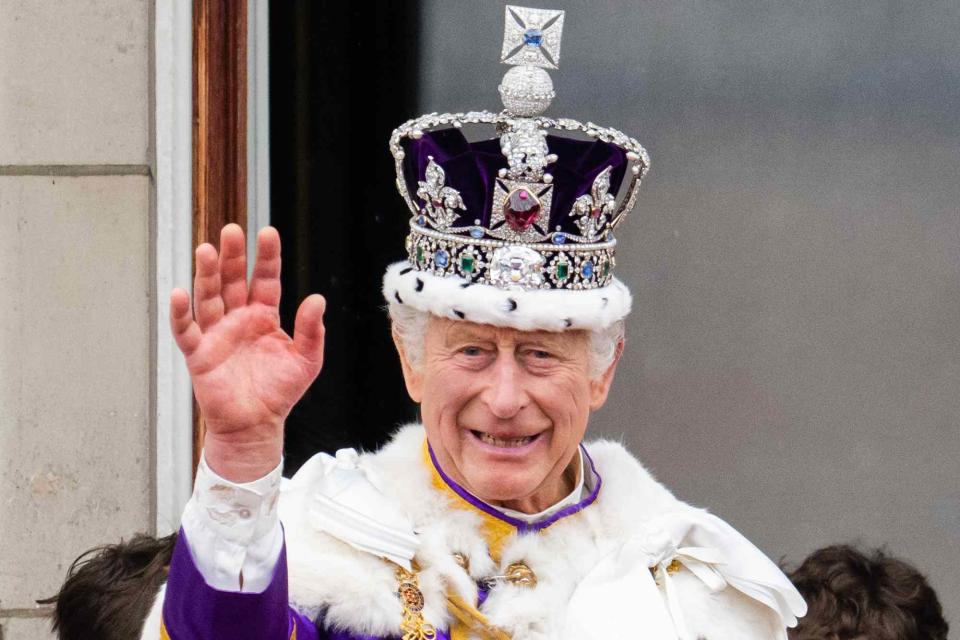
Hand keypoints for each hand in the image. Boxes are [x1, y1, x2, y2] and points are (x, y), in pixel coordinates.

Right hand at [169, 224, 325, 480]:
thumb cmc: (280, 392)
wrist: (256, 426)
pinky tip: (179, 293)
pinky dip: (181, 313)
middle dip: (233, 256)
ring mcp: (217, 333)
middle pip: (233, 280)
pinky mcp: (198, 353)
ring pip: (208, 297)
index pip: (265, 279)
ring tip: (206, 250)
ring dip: (206, 275)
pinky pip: (186, 330)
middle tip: (231, 230)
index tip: (268, 232)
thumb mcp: (307, 360)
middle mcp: (238, 319)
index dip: (267, 257)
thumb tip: (317, 299)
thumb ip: (312, 330)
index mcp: (264, 316)